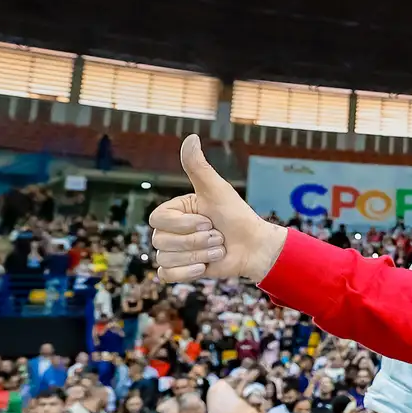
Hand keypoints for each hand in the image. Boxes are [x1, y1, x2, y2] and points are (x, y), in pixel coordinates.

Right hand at [149, 135, 288, 283]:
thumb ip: (198, 166)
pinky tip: (205, 267)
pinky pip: (166, 275)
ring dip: (199, 256)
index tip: (208, 220)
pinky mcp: (179, 270)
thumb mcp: (217, 189)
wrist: (253, 246)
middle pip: (161, 242)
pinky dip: (187, 273)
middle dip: (197, 242)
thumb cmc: (236, 216)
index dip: (184, 225)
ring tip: (218, 250)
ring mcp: (173, 251)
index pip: (158, 220)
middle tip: (218, 237)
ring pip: (166, 259)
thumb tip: (190, 137)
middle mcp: (169, 230)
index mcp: (173, 211)